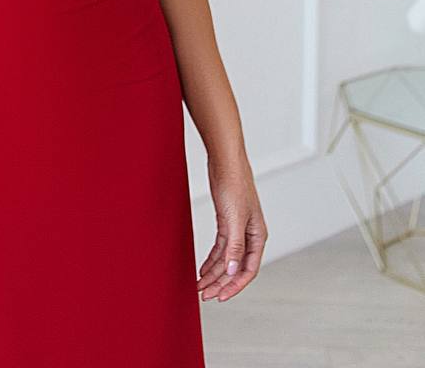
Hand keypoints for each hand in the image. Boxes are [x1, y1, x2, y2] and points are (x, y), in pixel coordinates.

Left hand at [197, 153, 267, 301]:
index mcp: (258, 236)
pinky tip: (203, 269)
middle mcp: (249, 236)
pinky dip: (212, 259)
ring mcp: (238, 229)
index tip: (219, 297)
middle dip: (220, 283)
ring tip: (200, 285)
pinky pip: (220, 248)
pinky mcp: (226, 222)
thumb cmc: (235, 184)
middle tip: (204, 295)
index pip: (248, 270)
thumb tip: (233, 270)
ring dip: (214, 273)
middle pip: (235, 267)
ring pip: (226, 259)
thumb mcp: (235, 217)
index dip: (234, 286)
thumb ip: (235, 245)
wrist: (225, 161)